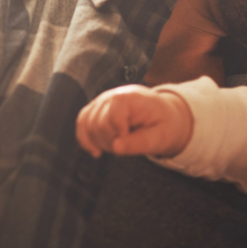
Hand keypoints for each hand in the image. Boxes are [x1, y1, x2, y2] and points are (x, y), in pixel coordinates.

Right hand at [76, 84, 192, 158]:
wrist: (164, 115)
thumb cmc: (164, 125)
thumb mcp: (160, 137)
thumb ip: (139, 143)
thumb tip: (116, 147)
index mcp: (130, 97)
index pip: (112, 117)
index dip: (121, 134)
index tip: (135, 139)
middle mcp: (111, 95)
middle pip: (98, 124)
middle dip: (112, 142)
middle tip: (130, 145)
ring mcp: (101, 101)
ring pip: (87, 125)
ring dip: (101, 142)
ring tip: (119, 145)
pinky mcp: (96, 109)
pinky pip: (82, 123)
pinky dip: (86, 139)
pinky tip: (96, 152)